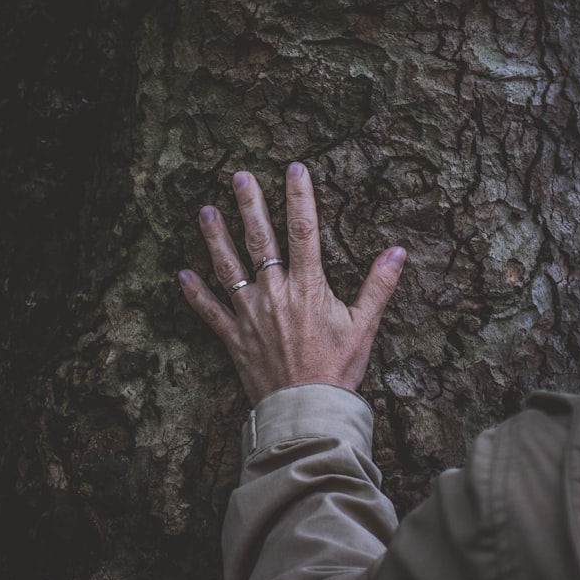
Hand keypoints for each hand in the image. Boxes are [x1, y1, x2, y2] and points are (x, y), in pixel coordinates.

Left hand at [179, 162, 405, 405]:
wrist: (307, 410)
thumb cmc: (338, 370)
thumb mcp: (365, 326)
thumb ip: (379, 286)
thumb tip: (398, 251)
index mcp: (308, 287)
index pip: (304, 231)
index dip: (299, 197)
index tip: (294, 169)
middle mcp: (275, 294)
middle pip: (260, 240)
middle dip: (249, 205)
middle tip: (239, 176)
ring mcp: (251, 314)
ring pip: (229, 268)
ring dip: (216, 238)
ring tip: (205, 211)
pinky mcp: (235, 337)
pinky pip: (210, 311)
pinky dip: (195, 293)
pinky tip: (182, 274)